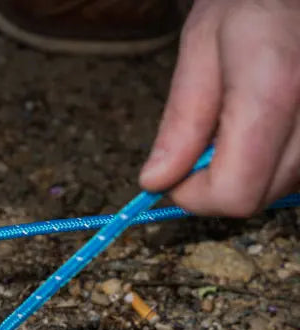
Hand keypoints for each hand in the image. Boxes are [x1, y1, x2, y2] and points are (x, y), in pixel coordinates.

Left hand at [140, 0, 299, 215]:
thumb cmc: (250, 5)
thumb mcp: (200, 50)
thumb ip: (180, 121)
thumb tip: (156, 180)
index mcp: (274, 90)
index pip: (234, 191)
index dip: (195, 195)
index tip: (173, 174)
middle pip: (257, 198)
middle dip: (217, 186)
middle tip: (199, 146)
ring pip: (281, 189)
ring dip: (247, 173)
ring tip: (236, 126)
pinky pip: (299, 171)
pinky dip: (272, 163)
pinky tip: (262, 128)